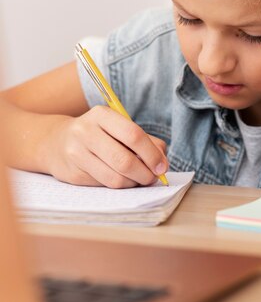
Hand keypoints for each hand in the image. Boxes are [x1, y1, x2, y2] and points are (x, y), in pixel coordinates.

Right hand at [44, 106, 167, 187]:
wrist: (55, 142)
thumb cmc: (98, 134)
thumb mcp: (119, 128)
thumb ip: (145, 140)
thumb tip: (162, 161)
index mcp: (101, 115)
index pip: (133, 134)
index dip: (151, 154)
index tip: (162, 166)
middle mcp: (86, 132)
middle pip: (124, 160)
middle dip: (145, 174)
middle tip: (153, 178)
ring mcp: (76, 154)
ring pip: (115, 178)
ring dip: (134, 183)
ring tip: (139, 179)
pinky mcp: (73, 173)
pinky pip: (104, 185)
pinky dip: (120, 186)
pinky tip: (122, 180)